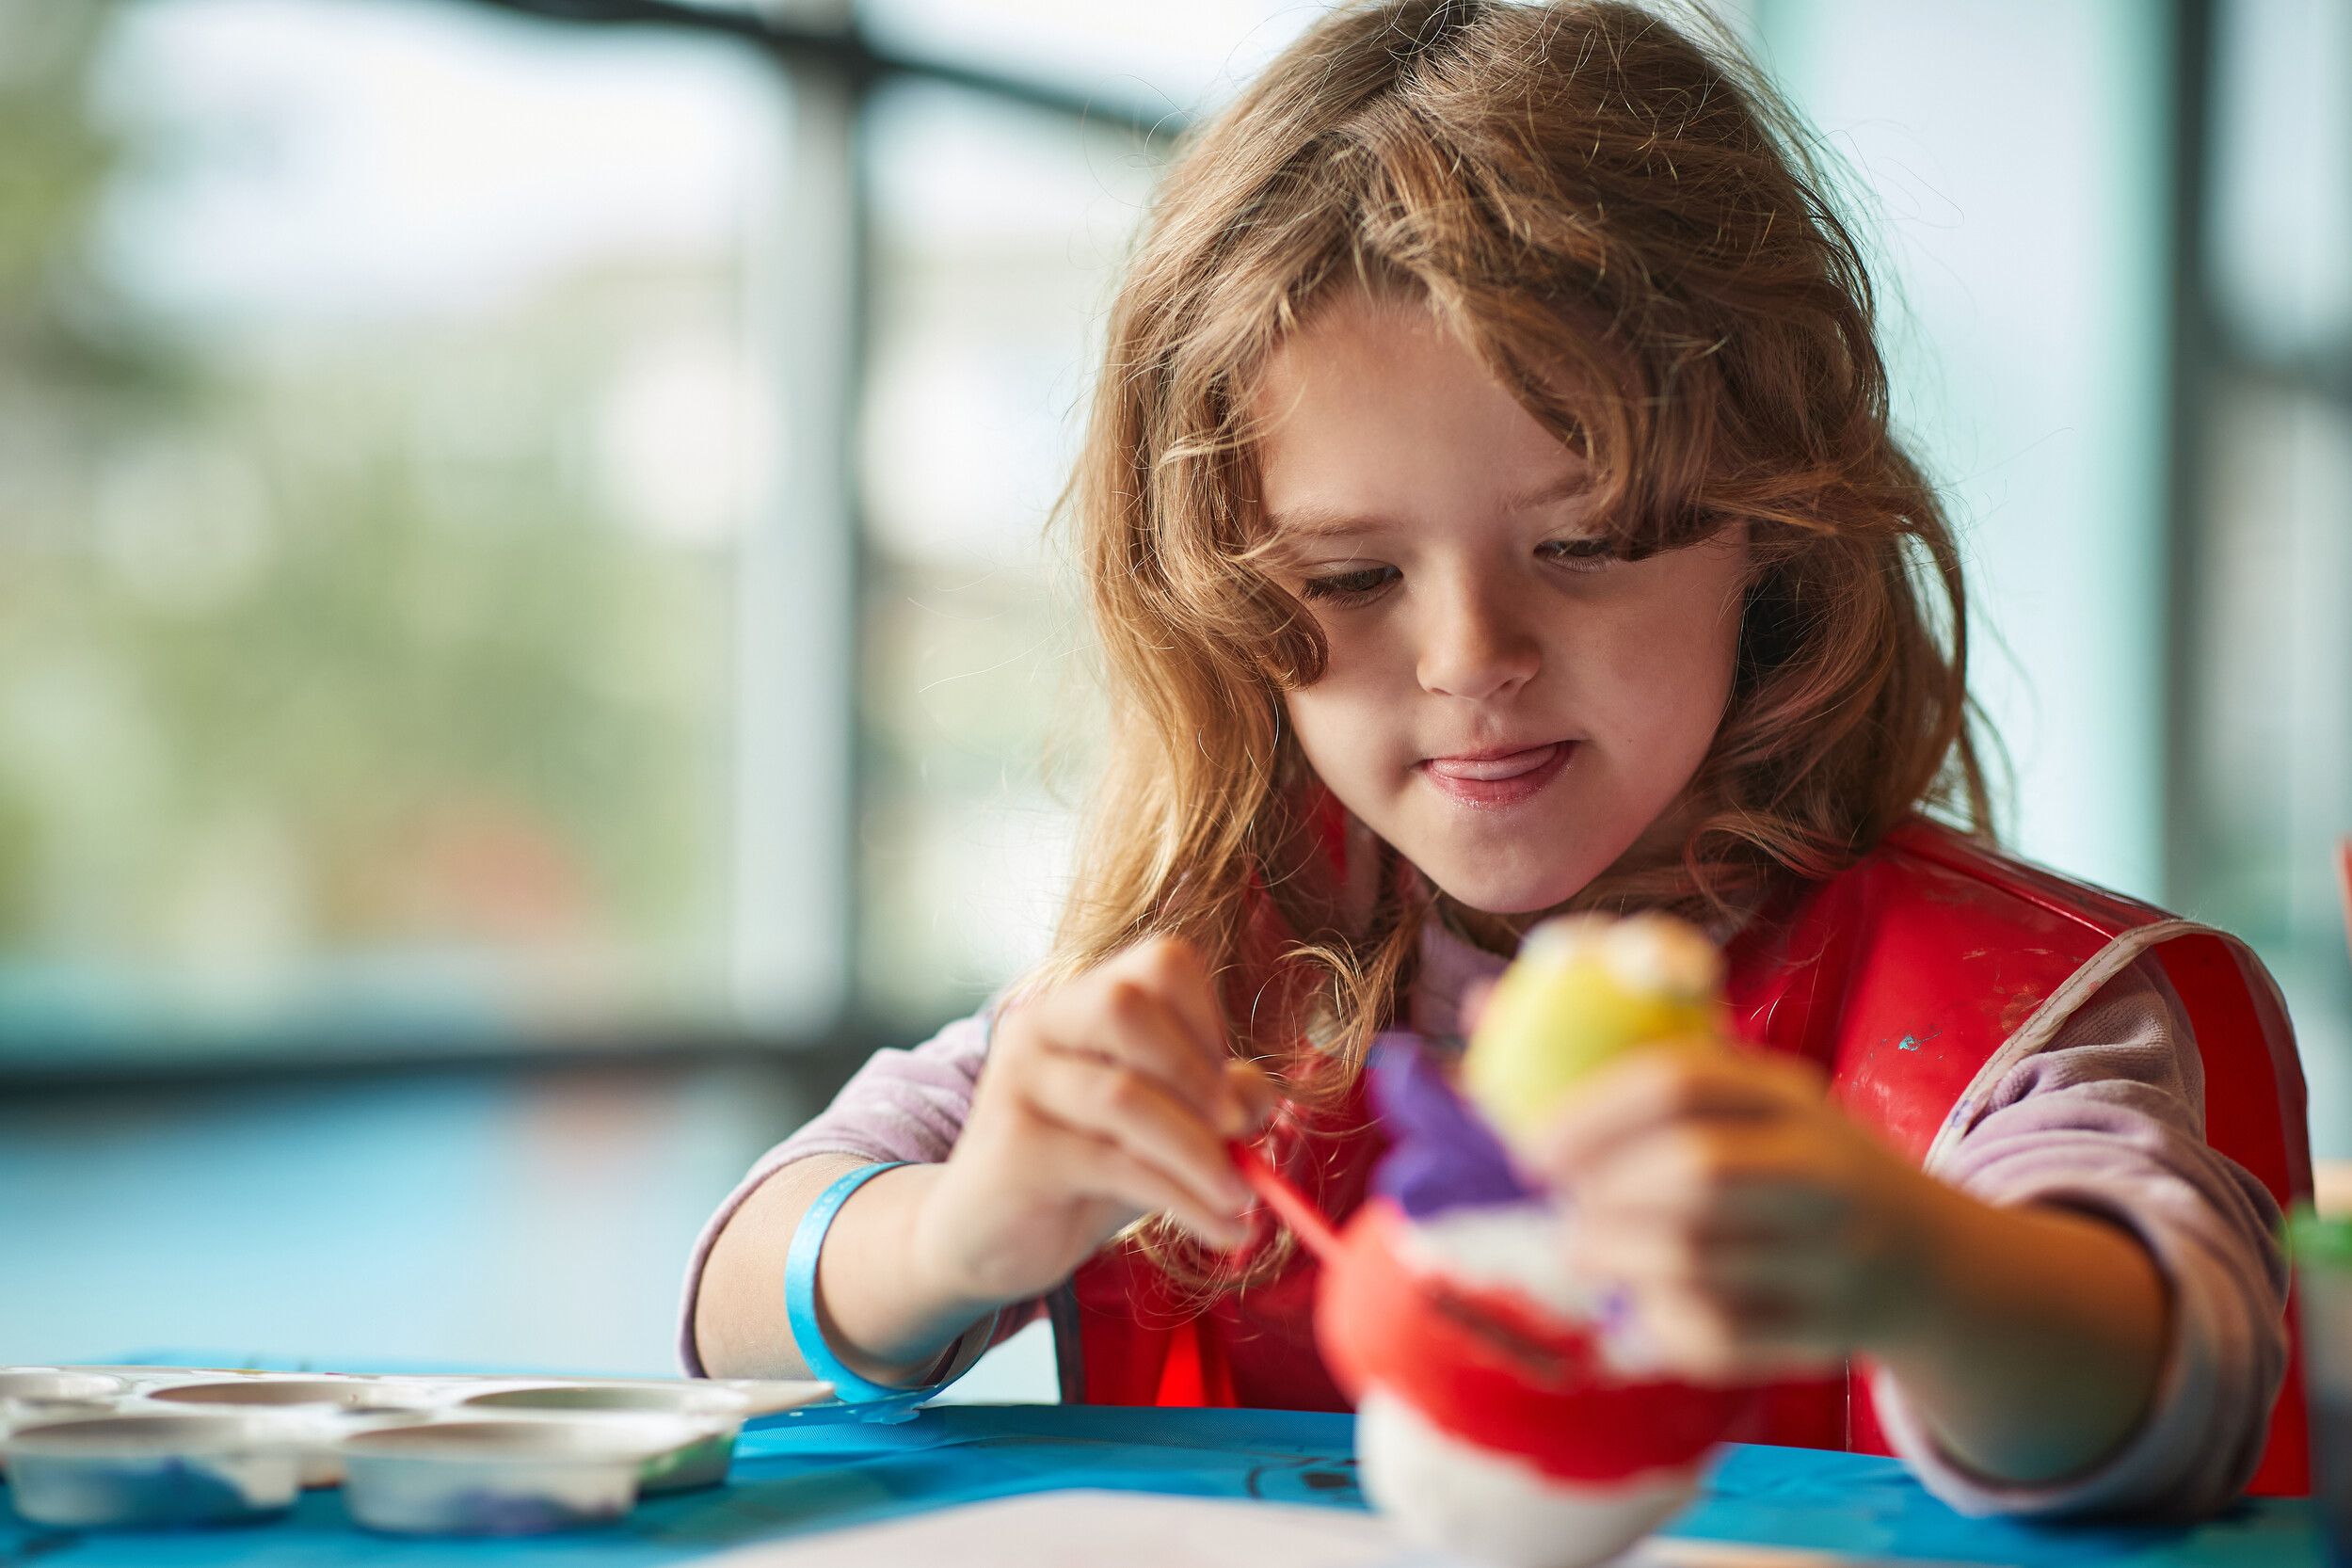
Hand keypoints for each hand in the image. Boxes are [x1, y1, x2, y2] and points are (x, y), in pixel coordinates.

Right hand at [906, 936, 1275, 1309]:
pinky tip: (1219, 1229)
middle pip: (1125, 1008)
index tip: (1229, 1088)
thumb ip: (1212, 1102)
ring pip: (1123, 1097)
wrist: (987, 1240)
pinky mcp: (1014, 1148)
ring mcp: (1018, 1083)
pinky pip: (1112, 1164)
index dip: (1209, 1019)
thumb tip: (1260, 1099)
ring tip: (1241, 1200)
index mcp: (1080, 1003)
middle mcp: (1041, 1026)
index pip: (1161, 963)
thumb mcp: (1157, 1129)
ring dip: (1200, 1153)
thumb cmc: (1082, 1171)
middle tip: (1240, 1133)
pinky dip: (1183, 1200)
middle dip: (1198, 1073)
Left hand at [1534, 1043, 1957, 1383]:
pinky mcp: (1830, 1333)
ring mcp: (1836, 1256)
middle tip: (1561, 1206)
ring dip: (1618, 1262)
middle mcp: (1825, 1170)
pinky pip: (1722, 1339)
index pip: (1681, 1083)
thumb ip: (1637, 1057)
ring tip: (1586, 1250)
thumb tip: (1483, 999)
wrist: (1938, 1264)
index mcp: (1793, 1095)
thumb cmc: (1799, 1162)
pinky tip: (1646, 1307)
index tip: (1529, 1146)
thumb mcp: (1751, 1096)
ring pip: (1698, 1264)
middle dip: (1604, 1196)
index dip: (1590, 1114)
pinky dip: (1664, 1327)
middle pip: (1693, 1175)